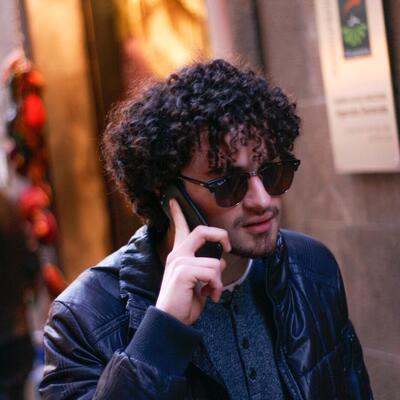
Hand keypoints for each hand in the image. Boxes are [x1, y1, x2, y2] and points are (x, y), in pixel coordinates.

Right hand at [155, 199, 230, 324]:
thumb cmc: (184, 301)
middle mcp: (178, 254)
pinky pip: (212, 273)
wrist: (171, 321)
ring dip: (219, 281)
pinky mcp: (183, 272)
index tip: (173, 201)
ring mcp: (179, 261)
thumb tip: (220, 261)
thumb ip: (206, 267)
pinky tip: (209, 296)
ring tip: (210, 292)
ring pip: (215, 262)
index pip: (179, 228)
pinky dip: (216, 287)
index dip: (178, 213)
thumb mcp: (197, 281)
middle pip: (202, 231)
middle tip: (227, 246)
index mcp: (179, 254)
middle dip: (220, 236)